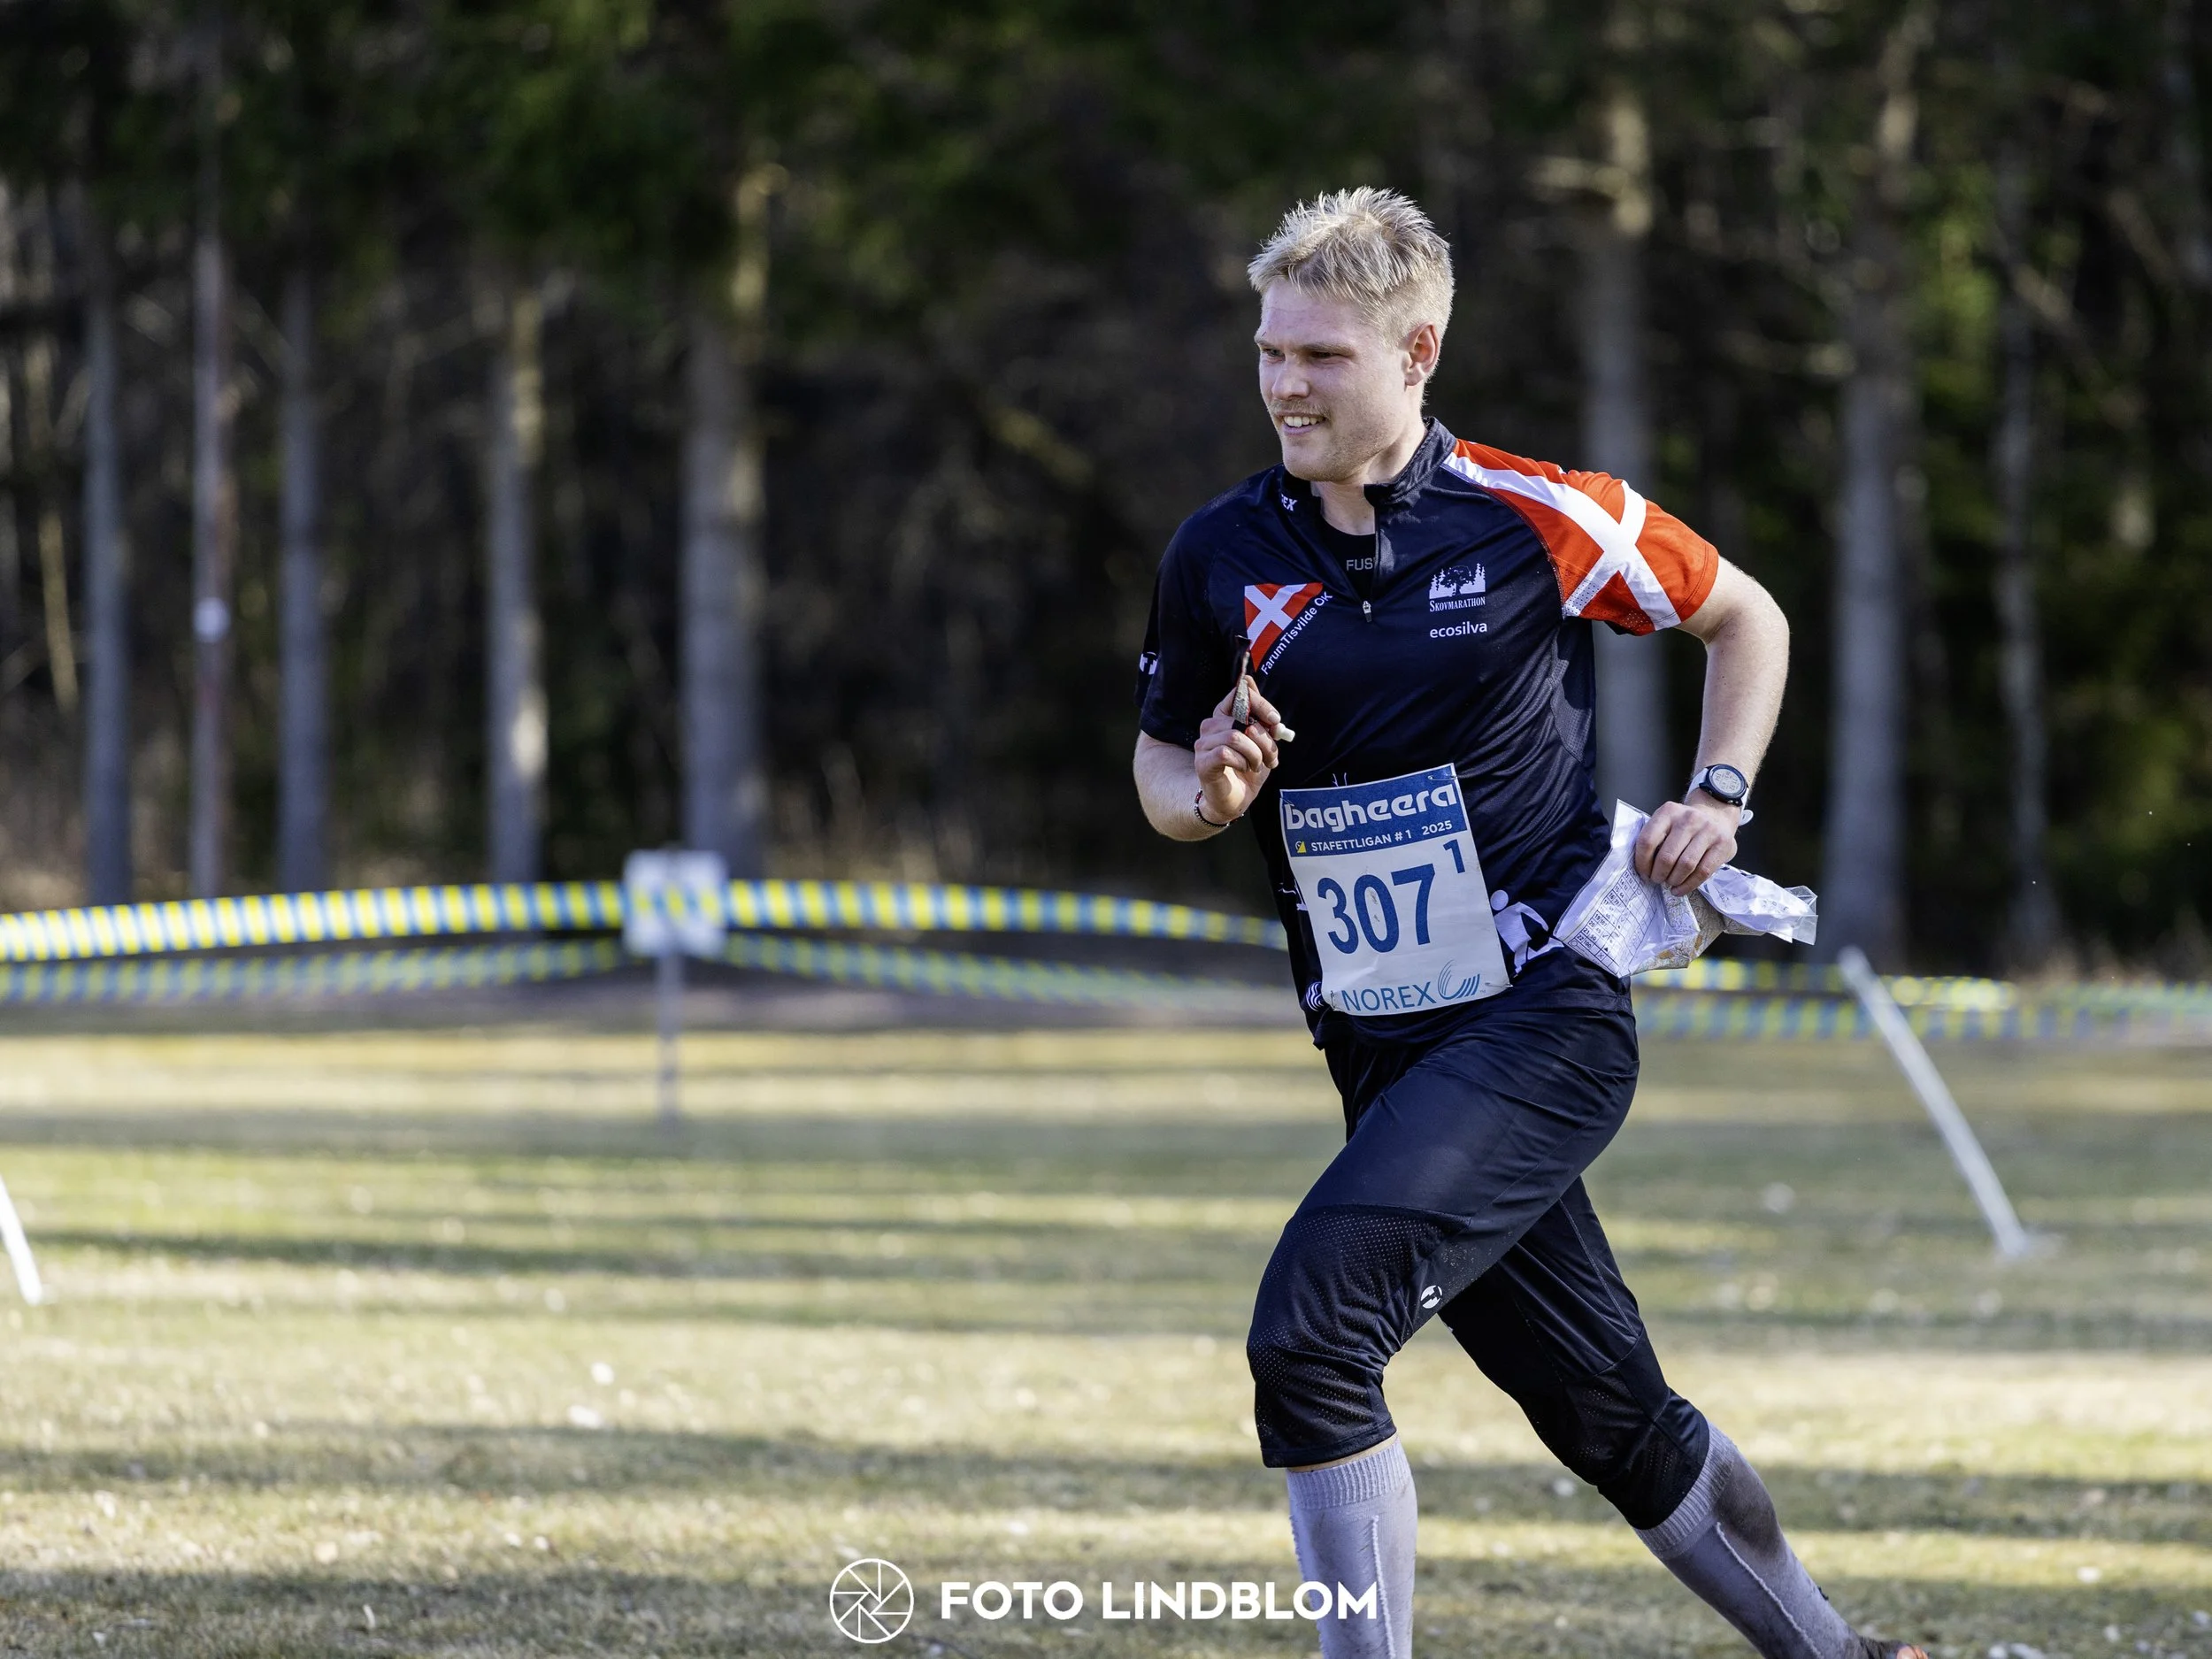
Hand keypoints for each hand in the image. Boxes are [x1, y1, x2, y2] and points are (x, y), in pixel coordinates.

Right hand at [1194, 678, 1285, 824]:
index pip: (1238, 695)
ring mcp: (1203, 743)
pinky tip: (1244, 768)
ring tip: (1256, 765)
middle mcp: (1211, 726)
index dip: (1259, 703)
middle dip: (1264, 739)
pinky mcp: (1202, 762)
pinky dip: (1242, 762)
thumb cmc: (1248, 770)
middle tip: (1270, 757)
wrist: (1236, 800)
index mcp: (1225, 716)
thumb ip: (1265, 727)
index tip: (1275, 720)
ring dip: (1254, 754)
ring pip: (1235, 736)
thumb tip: (1269, 710)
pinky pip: (1225, 753)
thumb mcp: (1263, 746)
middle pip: (1241, 719)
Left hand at [1634, 793, 1738, 895]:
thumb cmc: (1684, 825)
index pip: (1647, 841)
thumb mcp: (1667, 822)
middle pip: (1667, 856)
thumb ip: (1654, 838)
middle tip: (1656, 880)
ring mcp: (1708, 830)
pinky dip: (1688, 885)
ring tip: (1669, 883)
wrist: (1716, 815)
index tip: (1643, 873)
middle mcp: (1689, 818)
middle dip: (1658, 874)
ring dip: (1673, 880)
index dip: (1642, 862)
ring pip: (1685, 865)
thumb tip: (1640, 867)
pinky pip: (1703, 872)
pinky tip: (1680, 889)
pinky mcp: (1723, 844)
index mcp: (1668, 812)